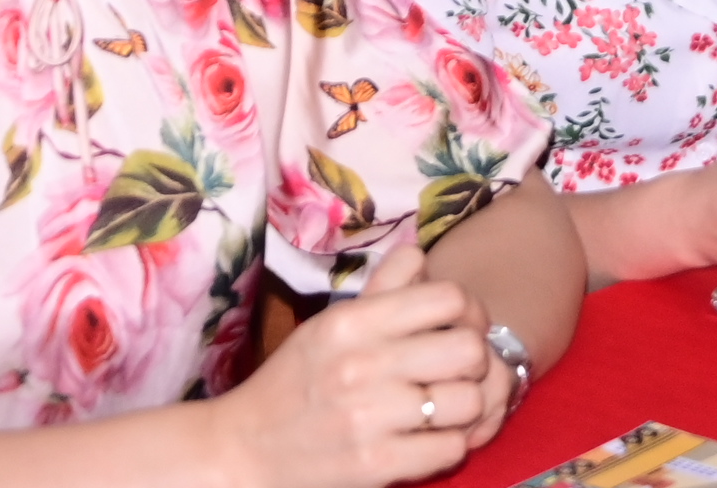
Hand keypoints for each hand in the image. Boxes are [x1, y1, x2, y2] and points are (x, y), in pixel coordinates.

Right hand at [208, 243, 497, 487]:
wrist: (242, 452)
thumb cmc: (295, 383)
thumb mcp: (330, 325)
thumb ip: (382, 289)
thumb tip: (421, 252)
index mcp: (352, 322)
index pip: (450, 298)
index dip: (470, 312)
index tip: (460, 328)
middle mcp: (362, 365)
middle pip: (469, 349)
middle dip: (474, 361)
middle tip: (458, 372)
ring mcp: (370, 417)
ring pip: (469, 401)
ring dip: (465, 408)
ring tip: (445, 409)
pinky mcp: (376, 465)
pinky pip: (451, 449)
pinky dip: (448, 446)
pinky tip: (429, 440)